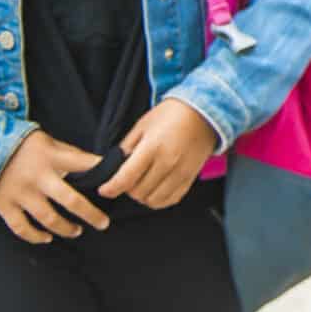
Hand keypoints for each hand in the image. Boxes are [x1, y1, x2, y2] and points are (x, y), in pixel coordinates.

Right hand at [0, 131, 109, 243]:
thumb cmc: (22, 144)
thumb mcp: (49, 142)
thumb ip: (69, 155)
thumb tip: (97, 166)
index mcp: (52, 157)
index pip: (86, 164)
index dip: (104, 173)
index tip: (118, 183)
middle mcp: (38, 177)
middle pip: (71, 200)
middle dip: (91, 214)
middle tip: (104, 224)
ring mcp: (20, 193)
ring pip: (48, 218)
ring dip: (66, 228)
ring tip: (77, 231)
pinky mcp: (4, 205)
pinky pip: (21, 227)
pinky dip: (35, 236)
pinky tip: (47, 238)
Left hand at [100, 99, 218, 208]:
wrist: (205, 111)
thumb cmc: (172, 114)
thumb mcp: (143, 124)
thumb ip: (127, 147)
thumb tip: (115, 165)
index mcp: (152, 147)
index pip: (126, 178)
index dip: (111, 188)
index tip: (105, 189)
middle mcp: (168, 162)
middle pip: (139, 192)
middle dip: (127, 189)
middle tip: (127, 179)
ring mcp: (181, 172)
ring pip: (154, 200)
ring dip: (143, 196)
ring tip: (141, 185)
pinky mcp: (191, 177)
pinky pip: (172, 199)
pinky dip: (160, 199)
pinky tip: (156, 189)